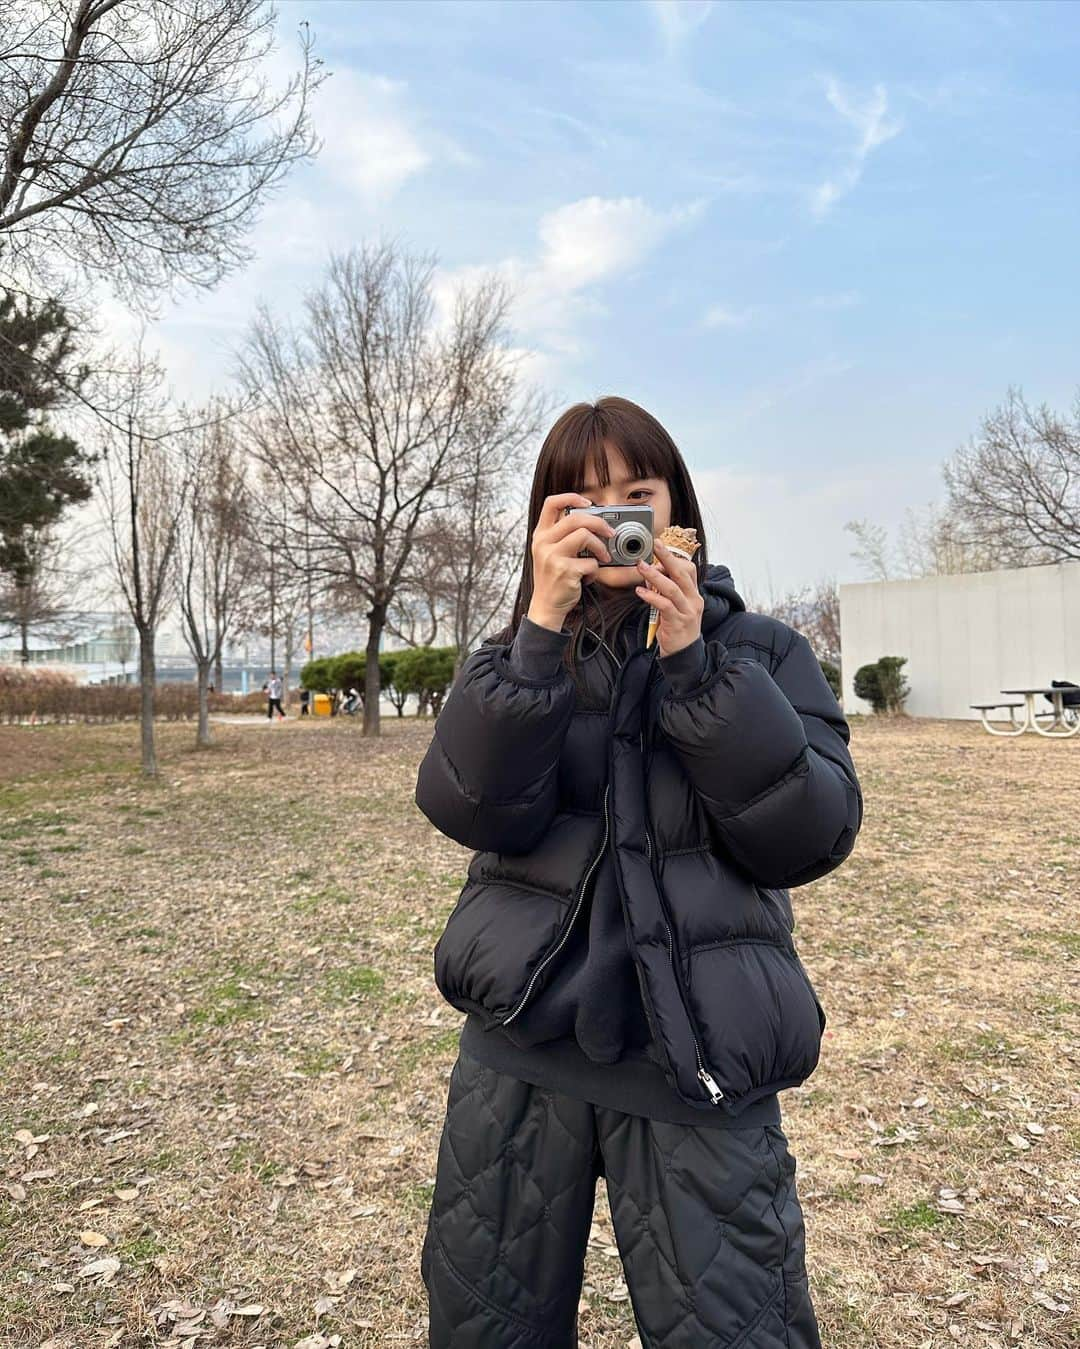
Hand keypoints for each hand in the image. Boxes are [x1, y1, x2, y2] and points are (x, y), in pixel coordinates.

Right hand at [528, 492, 616, 627]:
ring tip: (604, 558)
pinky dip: (595, 571)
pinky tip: (588, 578)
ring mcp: (552, 556)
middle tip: (610, 533)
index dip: (571, 497)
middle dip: (599, 523)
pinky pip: (590, 563)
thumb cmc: (554, 578)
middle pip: (575, 518)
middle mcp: (543, 542)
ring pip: (585, 535)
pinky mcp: (564, 571)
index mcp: (540, 535)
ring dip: (601, 547)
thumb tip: (595, 522)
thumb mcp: (550, 552)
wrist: (546, 606)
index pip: (551, 503)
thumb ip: (564, 536)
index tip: (588, 503)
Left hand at [635, 539, 702, 657]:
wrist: (684, 653)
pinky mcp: (678, 622)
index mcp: (693, 593)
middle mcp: (694, 600)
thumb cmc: (677, 627)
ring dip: (655, 575)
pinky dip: (652, 596)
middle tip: (654, 544)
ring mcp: (687, 611)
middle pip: (682, 573)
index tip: (659, 547)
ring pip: (672, 588)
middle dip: (667, 557)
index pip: (689, 569)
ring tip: (641, 567)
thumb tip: (650, 574)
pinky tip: (640, 592)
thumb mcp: (675, 605)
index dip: (674, 557)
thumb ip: (665, 590)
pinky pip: (664, 605)